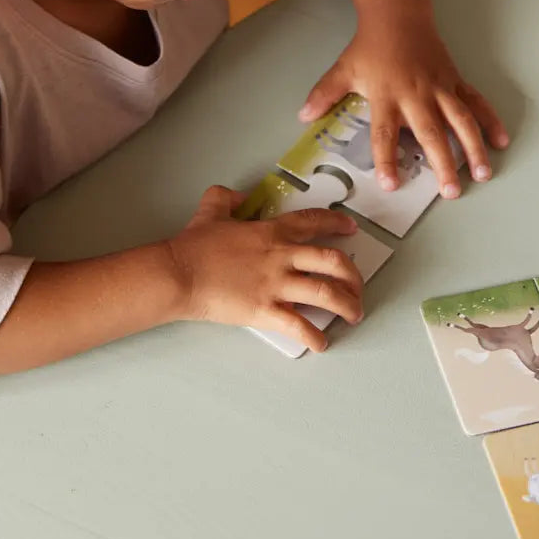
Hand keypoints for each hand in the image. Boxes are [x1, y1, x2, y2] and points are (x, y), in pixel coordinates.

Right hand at [167, 186, 363, 351]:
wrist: (180, 273)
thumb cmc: (194, 245)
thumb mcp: (212, 208)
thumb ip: (228, 197)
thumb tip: (239, 195)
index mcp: (271, 231)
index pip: (314, 222)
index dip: (337, 224)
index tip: (351, 229)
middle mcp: (281, 257)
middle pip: (333, 261)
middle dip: (354, 274)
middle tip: (358, 284)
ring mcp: (276, 285)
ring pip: (326, 294)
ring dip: (347, 305)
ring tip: (354, 314)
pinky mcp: (266, 311)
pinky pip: (299, 326)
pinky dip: (315, 337)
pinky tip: (321, 343)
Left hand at [299, 19, 509, 198]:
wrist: (398, 14)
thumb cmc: (370, 45)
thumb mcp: (343, 69)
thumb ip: (324, 94)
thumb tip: (302, 115)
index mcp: (386, 96)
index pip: (384, 134)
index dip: (387, 159)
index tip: (391, 184)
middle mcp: (416, 95)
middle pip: (430, 133)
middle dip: (442, 163)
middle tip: (451, 192)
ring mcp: (439, 88)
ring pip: (461, 121)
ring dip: (473, 148)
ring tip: (483, 174)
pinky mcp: (455, 80)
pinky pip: (476, 102)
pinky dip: (491, 120)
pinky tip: (501, 140)